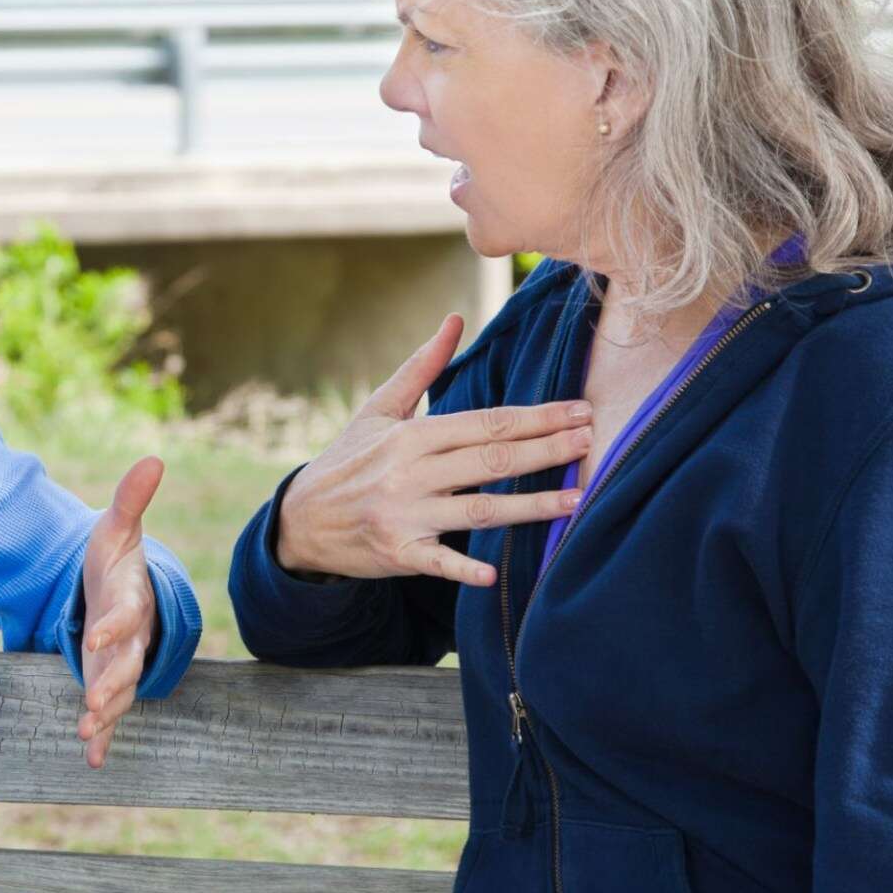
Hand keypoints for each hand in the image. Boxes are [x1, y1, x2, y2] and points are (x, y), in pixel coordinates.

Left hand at [77, 455, 163, 769]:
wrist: (125, 592)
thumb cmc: (116, 560)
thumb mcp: (116, 529)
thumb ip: (130, 499)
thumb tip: (154, 457)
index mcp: (130, 600)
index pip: (126, 614)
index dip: (114, 626)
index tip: (98, 637)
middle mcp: (131, 638)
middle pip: (126, 663)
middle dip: (112, 683)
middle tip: (95, 702)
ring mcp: (122, 664)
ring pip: (120, 692)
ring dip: (106, 713)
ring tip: (86, 732)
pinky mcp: (109, 681)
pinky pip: (109, 714)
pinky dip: (102, 736)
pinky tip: (93, 759)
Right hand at [275, 314, 592, 585]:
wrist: (301, 518)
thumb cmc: (349, 459)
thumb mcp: (379, 409)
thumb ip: (422, 367)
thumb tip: (454, 319)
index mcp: (412, 436)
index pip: (485, 423)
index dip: (535, 418)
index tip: (578, 410)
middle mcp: (410, 473)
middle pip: (491, 461)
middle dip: (546, 451)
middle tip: (591, 441)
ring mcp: (405, 515)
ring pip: (479, 510)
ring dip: (531, 506)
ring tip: (576, 499)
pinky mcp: (399, 553)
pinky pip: (438, 561)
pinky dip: (464, 568)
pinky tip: (494, 572)